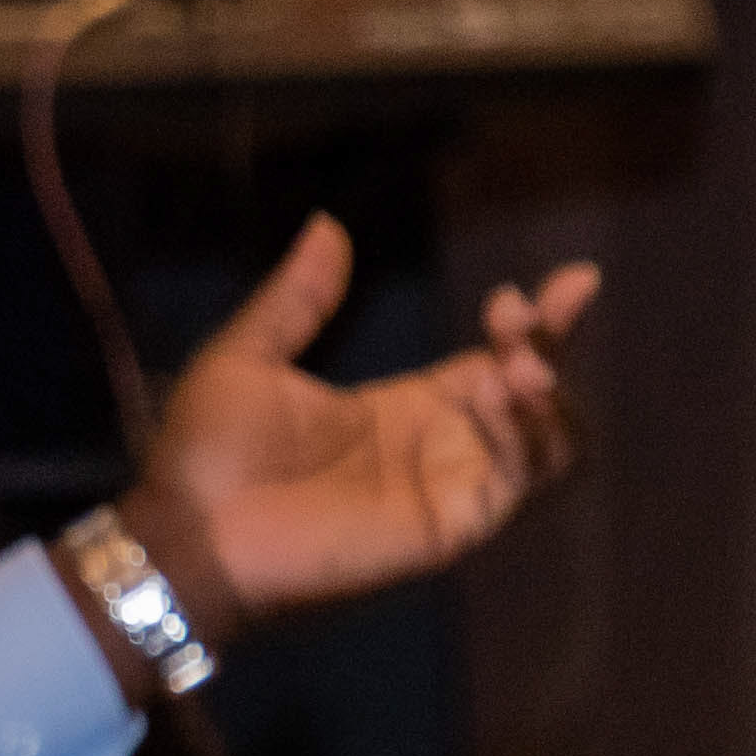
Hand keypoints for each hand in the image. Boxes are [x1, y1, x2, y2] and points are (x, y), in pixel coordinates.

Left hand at [114, 214, 598, 646]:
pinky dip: (527, 436)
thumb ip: (298, 298)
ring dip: (548, 395)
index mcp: (404, 408)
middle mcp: (440, 447)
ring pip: (550, 441)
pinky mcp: (449, 526)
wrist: (188, 533)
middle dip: (549, 346)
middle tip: (514, 311)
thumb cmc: (206, 454)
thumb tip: (327, 223)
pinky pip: (520, 481)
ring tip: (514, 365)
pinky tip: (494, 397)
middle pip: (537, 394)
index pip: (498, 360)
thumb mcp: (248, 358)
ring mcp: (449, 489)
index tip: (567, 280)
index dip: (538, 324)